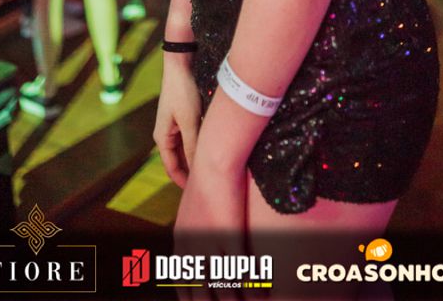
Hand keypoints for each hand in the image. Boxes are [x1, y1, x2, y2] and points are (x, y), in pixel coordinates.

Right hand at [154, 57, 202, 188]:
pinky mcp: (183, 117)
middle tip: (210, 180)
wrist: (181, 64)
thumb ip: (193, 146)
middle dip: (192, 170)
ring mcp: (174, 125)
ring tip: (213, 165)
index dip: (184, 182)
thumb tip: (199, 170)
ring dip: (197, 156)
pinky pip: (190, 137)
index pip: (172, 168)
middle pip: (179, 160)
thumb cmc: (183, 92)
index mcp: (162, 138)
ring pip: (186, 149)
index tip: (200, 191)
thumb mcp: (190, 121)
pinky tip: (212, 147)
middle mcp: (166, 134)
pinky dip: (199, 144)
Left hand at [174, 157, 246, 295]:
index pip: (181, 281)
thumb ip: (195, 221)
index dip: (191, 297)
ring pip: (222, 288)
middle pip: (199, 292)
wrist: (214, 156)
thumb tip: (202, 228)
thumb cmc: (208, 173)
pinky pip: (242, 272)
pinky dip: (252, 290)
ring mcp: (210, 243)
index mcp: (181, 239)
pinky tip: (261, 297)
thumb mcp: (194, 201)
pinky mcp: (230, 236)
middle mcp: (192, 246)